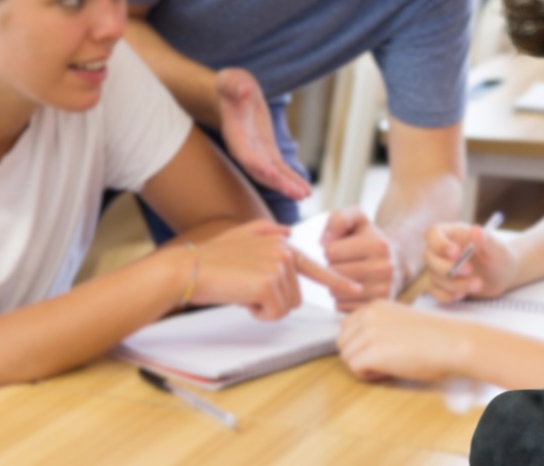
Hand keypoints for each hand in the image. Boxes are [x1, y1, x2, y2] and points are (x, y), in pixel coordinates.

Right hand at [183, 221, 362, 319]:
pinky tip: (241, 298)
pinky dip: (258, 314)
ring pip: (287, 307)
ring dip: (264, 307)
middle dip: (272, 300)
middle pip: (296, 296)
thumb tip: (287, 230)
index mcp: (281, 243)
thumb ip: (266, 232)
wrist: (187, 269)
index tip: (356, 291)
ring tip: (242, 290)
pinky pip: (275, 314)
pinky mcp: (269, 284)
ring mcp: (278, 266)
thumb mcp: (241, 237)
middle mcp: (285, 250)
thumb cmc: (211, 259)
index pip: (316, 265)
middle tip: (246, 289)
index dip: (337, 281)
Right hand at [214, 68, 311, 200]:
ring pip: (272, 174)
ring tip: (305, 195)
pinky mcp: (267, 151)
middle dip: (277, 183)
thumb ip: (235, 86)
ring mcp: (256, 152)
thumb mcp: (231, 79)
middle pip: (260, 170)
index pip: (245, 153)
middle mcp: (244, 148)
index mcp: (235, 133)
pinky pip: (280, 169)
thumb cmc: (230, 85)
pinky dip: (292, 179)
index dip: (257, 164)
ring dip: (288, 186)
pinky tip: (305, 190)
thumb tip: (243, 89)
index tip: (272, 175)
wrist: (232, 93)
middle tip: (296, 194)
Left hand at [322, 208, 400, 307]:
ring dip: (336, 284)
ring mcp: (382, 291)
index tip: (344, 248)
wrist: (395, 261)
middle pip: (333, 272)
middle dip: (333, 266)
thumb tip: (324, 242)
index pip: (331, 251)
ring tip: (351, 274)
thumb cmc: (369, 239)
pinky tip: (354, 288)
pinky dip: (342, 299)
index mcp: (378, 245)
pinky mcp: (375, 307)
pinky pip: (341, 306)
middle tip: (346, 262)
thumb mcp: (357, 219)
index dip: (332, 249)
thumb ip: (339, 219)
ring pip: (335, 292)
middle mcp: (384, 269)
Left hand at [337, 300, 471, 381]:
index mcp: (375, 306)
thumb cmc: (433, 335)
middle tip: (382, 359)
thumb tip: (361, 342)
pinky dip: (367, 375)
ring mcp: (368, 333)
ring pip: (347, 357)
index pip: (347, 327)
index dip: (359, 343)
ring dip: (363, 366)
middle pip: (343, 342)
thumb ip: (378, 324)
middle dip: (357, 354)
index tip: (379, 349)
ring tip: (387, 365)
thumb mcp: (400, 319)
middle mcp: (368, 315)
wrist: (450, 342)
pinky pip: (354, 369)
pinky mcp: (371, 352)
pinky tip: (387, 371)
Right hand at [423, 221, 516, 302]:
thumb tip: (475, 230)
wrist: (503, 275)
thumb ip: (487, 240)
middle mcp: (443, 250)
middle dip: (447, 267)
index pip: (433, 233)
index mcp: (454, 233)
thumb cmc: (500, 256)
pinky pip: (435, 291)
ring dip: (455, 283)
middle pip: (429, 257)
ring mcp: (440, 267)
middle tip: (470, 270)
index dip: (439, 243)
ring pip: (434, 276)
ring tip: (478, 283)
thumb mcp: (498, 248)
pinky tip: (463, 294)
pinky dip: (447, 295)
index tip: (456, 253)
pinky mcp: (443, 284)